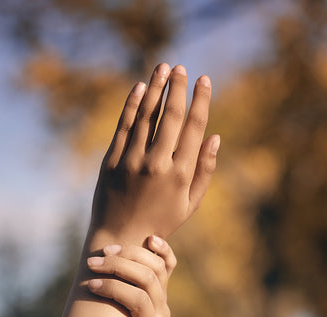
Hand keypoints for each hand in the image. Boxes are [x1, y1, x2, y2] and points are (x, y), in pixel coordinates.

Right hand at [86, 235, 175, 316]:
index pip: (138, 299)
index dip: (114, 289)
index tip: (90, 285)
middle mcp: (161, 308)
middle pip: (146, 278)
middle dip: (117, 266)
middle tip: (92, 263)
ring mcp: (163, 294)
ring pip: (156, 265)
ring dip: (130, 253)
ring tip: (105, 250)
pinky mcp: (162, 283)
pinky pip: (168, 262)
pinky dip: (163, 249)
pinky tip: (150, 239)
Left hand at [91, 63, 219, 244]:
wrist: (120, 238)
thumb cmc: (160, 222)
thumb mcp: (189, 204)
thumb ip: (204, 171)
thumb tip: (216, 138)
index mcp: (180, 174)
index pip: (193, 127)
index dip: (200, 100)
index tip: (203, 80)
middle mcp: (156, 164)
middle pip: (170, 116)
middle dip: (177, 87)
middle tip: (180, 67)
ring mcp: (131, 162)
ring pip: (145, 116)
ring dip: (155, 88)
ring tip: (162, 68)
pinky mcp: (111, 162)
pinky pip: (123, 126)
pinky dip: (132, 104)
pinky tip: (139, 88)